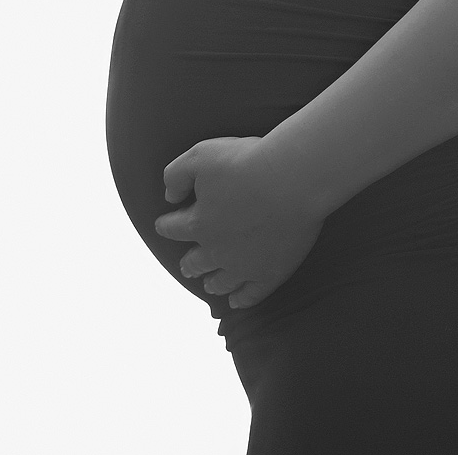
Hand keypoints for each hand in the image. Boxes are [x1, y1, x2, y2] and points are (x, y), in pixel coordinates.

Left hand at [154, 135, 325, 309]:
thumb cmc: (248, 161)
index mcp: (199, 222)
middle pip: (197, 261)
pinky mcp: (271, 272)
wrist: (293, 178)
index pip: (173, 228)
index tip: (164, 224)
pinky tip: (237, 301)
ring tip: (210, 285)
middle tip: (187, 265)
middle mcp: (217, 250)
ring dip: (213, 283)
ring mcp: (245, 265)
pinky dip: (242, 299)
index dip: (166, 225)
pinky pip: (252, 294)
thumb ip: (177, 175)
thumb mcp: (201, 155)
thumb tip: (169, 195)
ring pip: (222, 281)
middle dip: (190, 263)